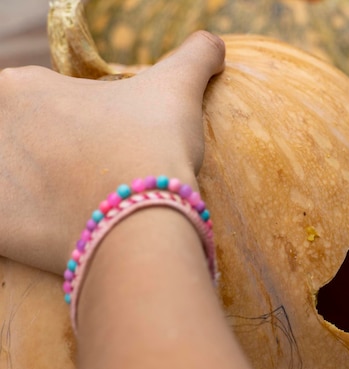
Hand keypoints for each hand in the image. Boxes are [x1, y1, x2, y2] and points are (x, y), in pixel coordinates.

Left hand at [0, 31, 224, 273]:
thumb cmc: (153, 145)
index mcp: (20, 87)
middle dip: (55, 158)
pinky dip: (29, 228)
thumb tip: (214, 43)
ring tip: (85, 207)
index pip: (43, 105)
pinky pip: (8, 227)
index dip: (79, 126)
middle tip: (97, 179)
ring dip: (39, 191)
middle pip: (22, 144)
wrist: (144, 221)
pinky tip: (63, 231)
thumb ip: (195, 55)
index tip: (107, 146)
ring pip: (13, 182)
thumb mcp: (178, 87)